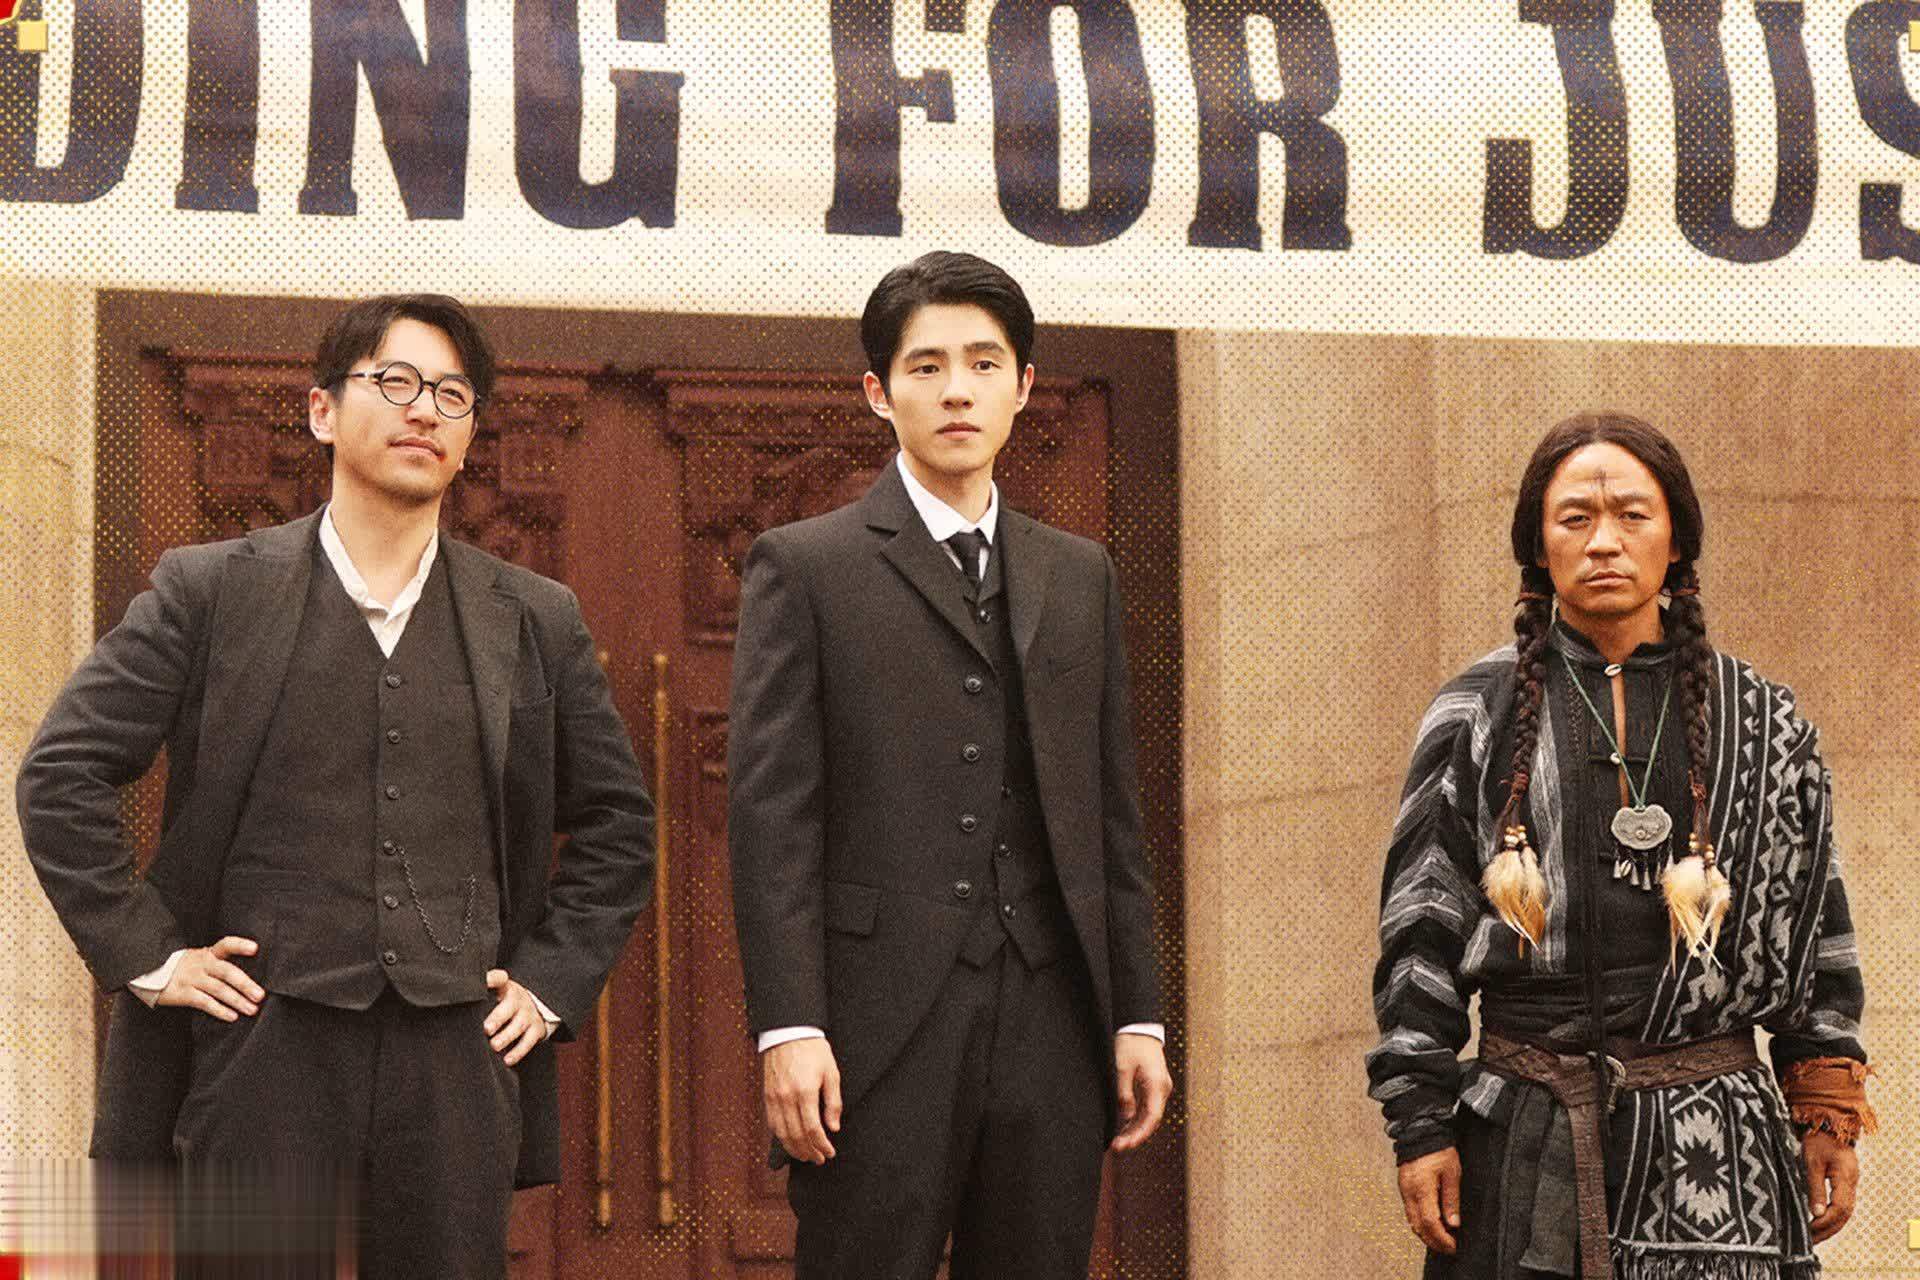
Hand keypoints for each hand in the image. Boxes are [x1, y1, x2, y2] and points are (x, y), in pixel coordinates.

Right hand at [155, 936, 263, 1020]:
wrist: (150, 973)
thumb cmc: (185, 968)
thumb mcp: (200, 960)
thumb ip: (219, 964)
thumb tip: (250, 979)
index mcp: (208, 953)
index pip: (226, 945)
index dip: (240, 945)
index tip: (256, 948)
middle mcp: (200, 963)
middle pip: (226, 972)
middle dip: (245, 984)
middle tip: (260, 995)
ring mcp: (191, 978)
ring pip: (218, 989)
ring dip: (237, 1000)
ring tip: (252, 1010)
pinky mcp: (182, 993)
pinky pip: (204, 1002)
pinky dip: (220, 1010)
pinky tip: (232, 1016)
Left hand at [484, 969, 549, 1065]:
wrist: (533, 1008)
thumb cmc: (504, 1003)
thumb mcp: (496, 993)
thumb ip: (481, 994)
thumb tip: (453, 996)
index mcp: (505, 988)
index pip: (499, 979)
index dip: (492, 979)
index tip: (484, 982)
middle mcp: (518, 1000)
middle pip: (510, 1006)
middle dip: (498, 1018)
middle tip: (486, 1029)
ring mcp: (529, 1014)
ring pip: (519, 1025)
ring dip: (506, 1036)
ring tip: (494, 1046)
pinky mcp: (536, 1030)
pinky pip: (528, 1041)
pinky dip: (518, 1052)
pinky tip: (507, 1060)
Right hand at [762, 1037, 841, 1164]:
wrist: (788, 1032)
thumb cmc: (813, 1050)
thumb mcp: (831, 1072)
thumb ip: (833, 1102)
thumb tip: (834, 1127)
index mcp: (805, 1091)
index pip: (812, 1129)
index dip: (821, 1145)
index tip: (830, 1152)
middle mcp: (786, 1097)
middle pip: (796, 1136)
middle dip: (809, 1152)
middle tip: (819, 1159)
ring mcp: (774, 1098)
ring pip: (782, 1134)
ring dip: (794, 1149)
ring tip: (806, 1156)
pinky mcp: (767, 1096)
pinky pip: (772, 1124)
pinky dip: (781, 1137)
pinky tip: (790, 1142)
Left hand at [1110, 1033, 1172, 1151]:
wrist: (1140, 1027)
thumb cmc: (1131, 1044)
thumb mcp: (1122, 1069)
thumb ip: (1124, 1094)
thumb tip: (1126, 1117)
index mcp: (1157, 1084)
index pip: (1151, 1117)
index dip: (1139, 1134)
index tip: (1125, 1144)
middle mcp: (1162, 1089)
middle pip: (1151, 1120)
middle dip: (1136, 1135)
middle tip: (1117, 1146)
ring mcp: (1160, 1088)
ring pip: (1150, 1115)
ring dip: (1136, 1129)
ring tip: (1119, 1141)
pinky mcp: (1155, 1086)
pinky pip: (1148, 1107)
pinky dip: (1138, 1118)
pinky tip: (1125, 1127)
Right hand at [1398, 1146, 1460, 1254]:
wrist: (1420, 1131)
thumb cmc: (1438, 1149)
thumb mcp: (1452, 1173)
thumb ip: (1451, 1200)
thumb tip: (1453, 1223)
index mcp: (1422, 1189)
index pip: (1429, 1223)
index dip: (1442, 1238)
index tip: (1453, 1246)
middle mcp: (1409, 1192)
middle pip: (1417, 1226)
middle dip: (1433, 1241)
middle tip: (1448, 1248)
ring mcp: (1404, 1190)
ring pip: (1411, 1221)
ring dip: (1426, 1234)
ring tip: (1442, 1239)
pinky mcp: (1403, 1187)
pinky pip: (1409, 1211)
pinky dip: (1419, 1223)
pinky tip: (1430, 1225)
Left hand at [1802, 1130, 1858, 1243]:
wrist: (1828, 1123)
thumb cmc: (1817, 1140)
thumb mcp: (1811, 1162)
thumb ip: (1814, 1187)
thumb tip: (1816, 1213)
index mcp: (1846, 1177)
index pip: (1840, 1208)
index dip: (1826, 1221)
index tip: (1810, 1228)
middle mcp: (1852, 1183)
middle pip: (1845, 1214)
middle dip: (1828, 1229)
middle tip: (1810, 1240)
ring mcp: (1850, 1183)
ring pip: (1845, 1212)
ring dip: (1830, 1225)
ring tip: (1813, 1237)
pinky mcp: (1845, 1182)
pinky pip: (1842, 1205)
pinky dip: (1832, 1216)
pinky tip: (1820, 1223)